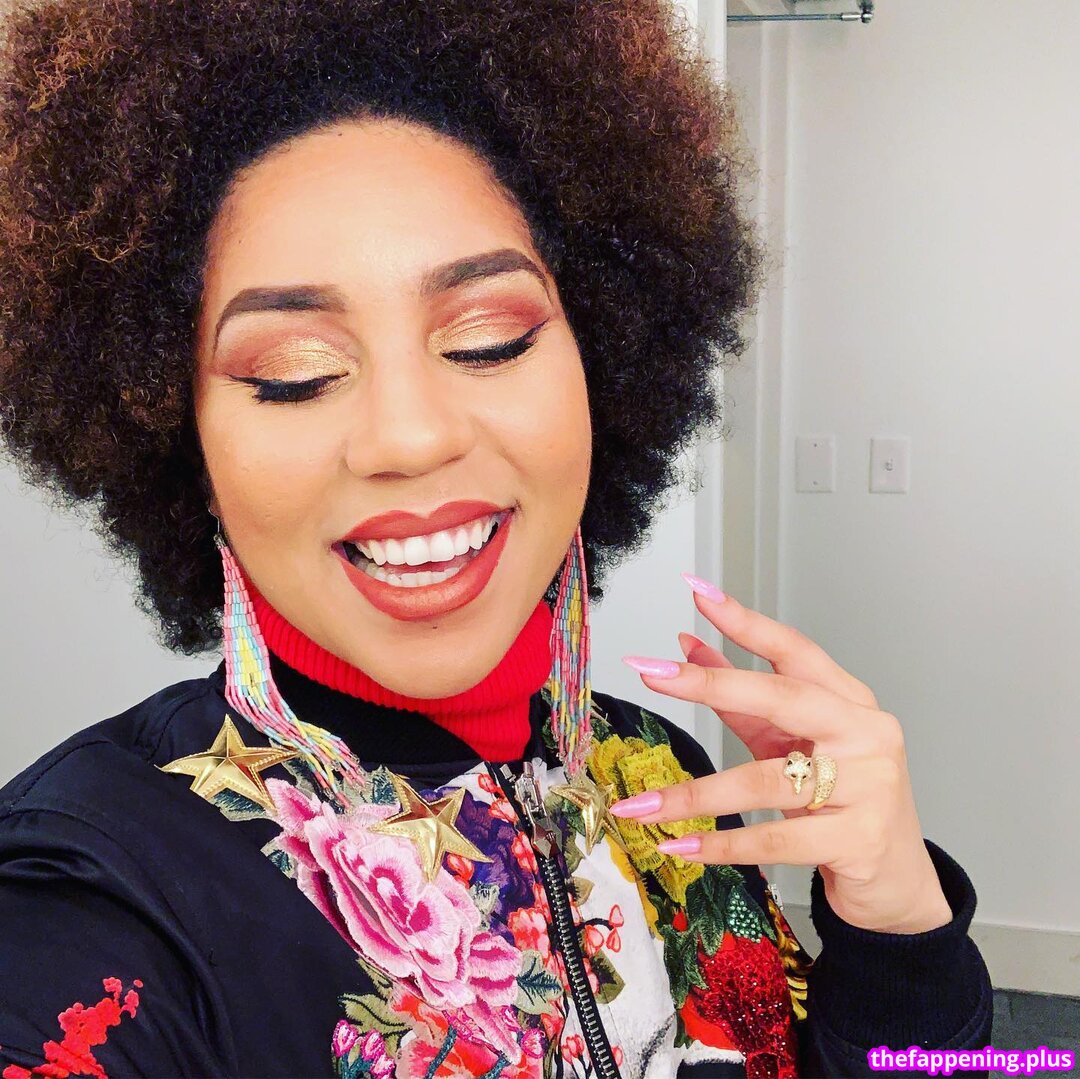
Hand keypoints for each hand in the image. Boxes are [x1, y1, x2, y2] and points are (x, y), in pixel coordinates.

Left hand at [612, 575, 952, 934]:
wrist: (897, 878)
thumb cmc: (840, 800)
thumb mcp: (789, 743)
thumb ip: (741, 699)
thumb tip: (687, 649)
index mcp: (848, 702)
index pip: (794, 650)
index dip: (746, 621)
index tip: (698, 593)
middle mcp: (865, 734)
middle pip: (783, 697)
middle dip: (711, 683)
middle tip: (652, 674)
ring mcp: (868, 787)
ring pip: (765, 780)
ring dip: (694, 795)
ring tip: (639, 806)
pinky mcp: (858, 840)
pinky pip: (775, 839)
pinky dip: (721, 844)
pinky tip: (679, 847)